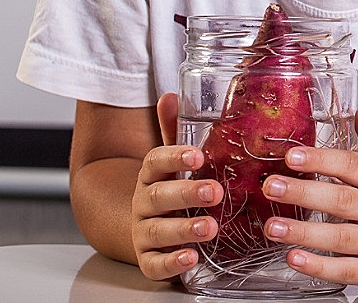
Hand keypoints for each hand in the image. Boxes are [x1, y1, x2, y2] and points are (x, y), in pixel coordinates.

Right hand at [130, 93, 223, 280]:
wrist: (145, 227)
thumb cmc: (170, 188)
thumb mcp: (173, 159)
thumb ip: (174, 130)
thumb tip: (170, 94)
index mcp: (152, 174)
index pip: (156, 160)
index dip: (175, 157)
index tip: (198, 155)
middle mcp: (144, 202)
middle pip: (159, 196)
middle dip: (187, 194)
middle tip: (214, 191)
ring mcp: (144, 231)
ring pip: (158, 230)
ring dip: (184, 229)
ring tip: (210, 228)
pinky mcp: (149, 259)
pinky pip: (156, 264)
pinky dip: (172, 262)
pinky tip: (191, 257)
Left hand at [258, 108, 357, 288]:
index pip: (354, 166)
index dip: (322, 160)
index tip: (291, 156)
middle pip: (343, 200)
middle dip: (304, 193)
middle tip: (271, 186)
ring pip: (341, 238)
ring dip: (303, 232)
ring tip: (272, 226)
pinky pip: (344, 270)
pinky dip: (318, 266)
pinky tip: (293, 258)